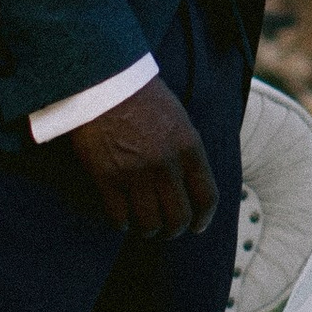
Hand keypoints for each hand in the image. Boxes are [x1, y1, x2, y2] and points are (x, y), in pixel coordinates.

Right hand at [67, 78, 217, 240]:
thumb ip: (187, 152)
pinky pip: (119, 217)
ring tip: (143, 227)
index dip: (204, 219)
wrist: (103, 81)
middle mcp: (166, 165)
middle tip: (166, 230)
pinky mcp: (107, 178)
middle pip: (178, 217)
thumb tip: (191, 184)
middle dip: (173, 230)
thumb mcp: (179, 119)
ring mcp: (136, 174)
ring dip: (148, 231)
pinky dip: (122, 224)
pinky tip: (122, 219)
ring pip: (149, 223)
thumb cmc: (142, 96)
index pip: (207, 197)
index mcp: (189, 148)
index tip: (197, 226)